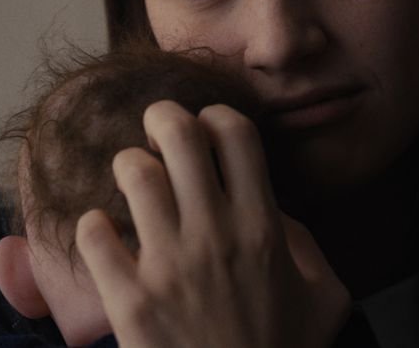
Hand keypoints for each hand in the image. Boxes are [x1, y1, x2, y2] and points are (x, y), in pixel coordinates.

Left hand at [75, 100, 350, 347]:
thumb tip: (274, 209)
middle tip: (156, 130)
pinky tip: (105, 235)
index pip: (235, 133)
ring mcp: (169, 266)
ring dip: (129, 166)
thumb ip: (306, 244)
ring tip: (132, 181)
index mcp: (263, 228)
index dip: (216, 116)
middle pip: (179, 135)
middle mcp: (215, 235)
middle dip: (163, 118)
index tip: (206, 128)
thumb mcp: (325, 297)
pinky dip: (94, 226)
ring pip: (133, 173)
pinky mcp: (128, 300)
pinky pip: (94, 233)